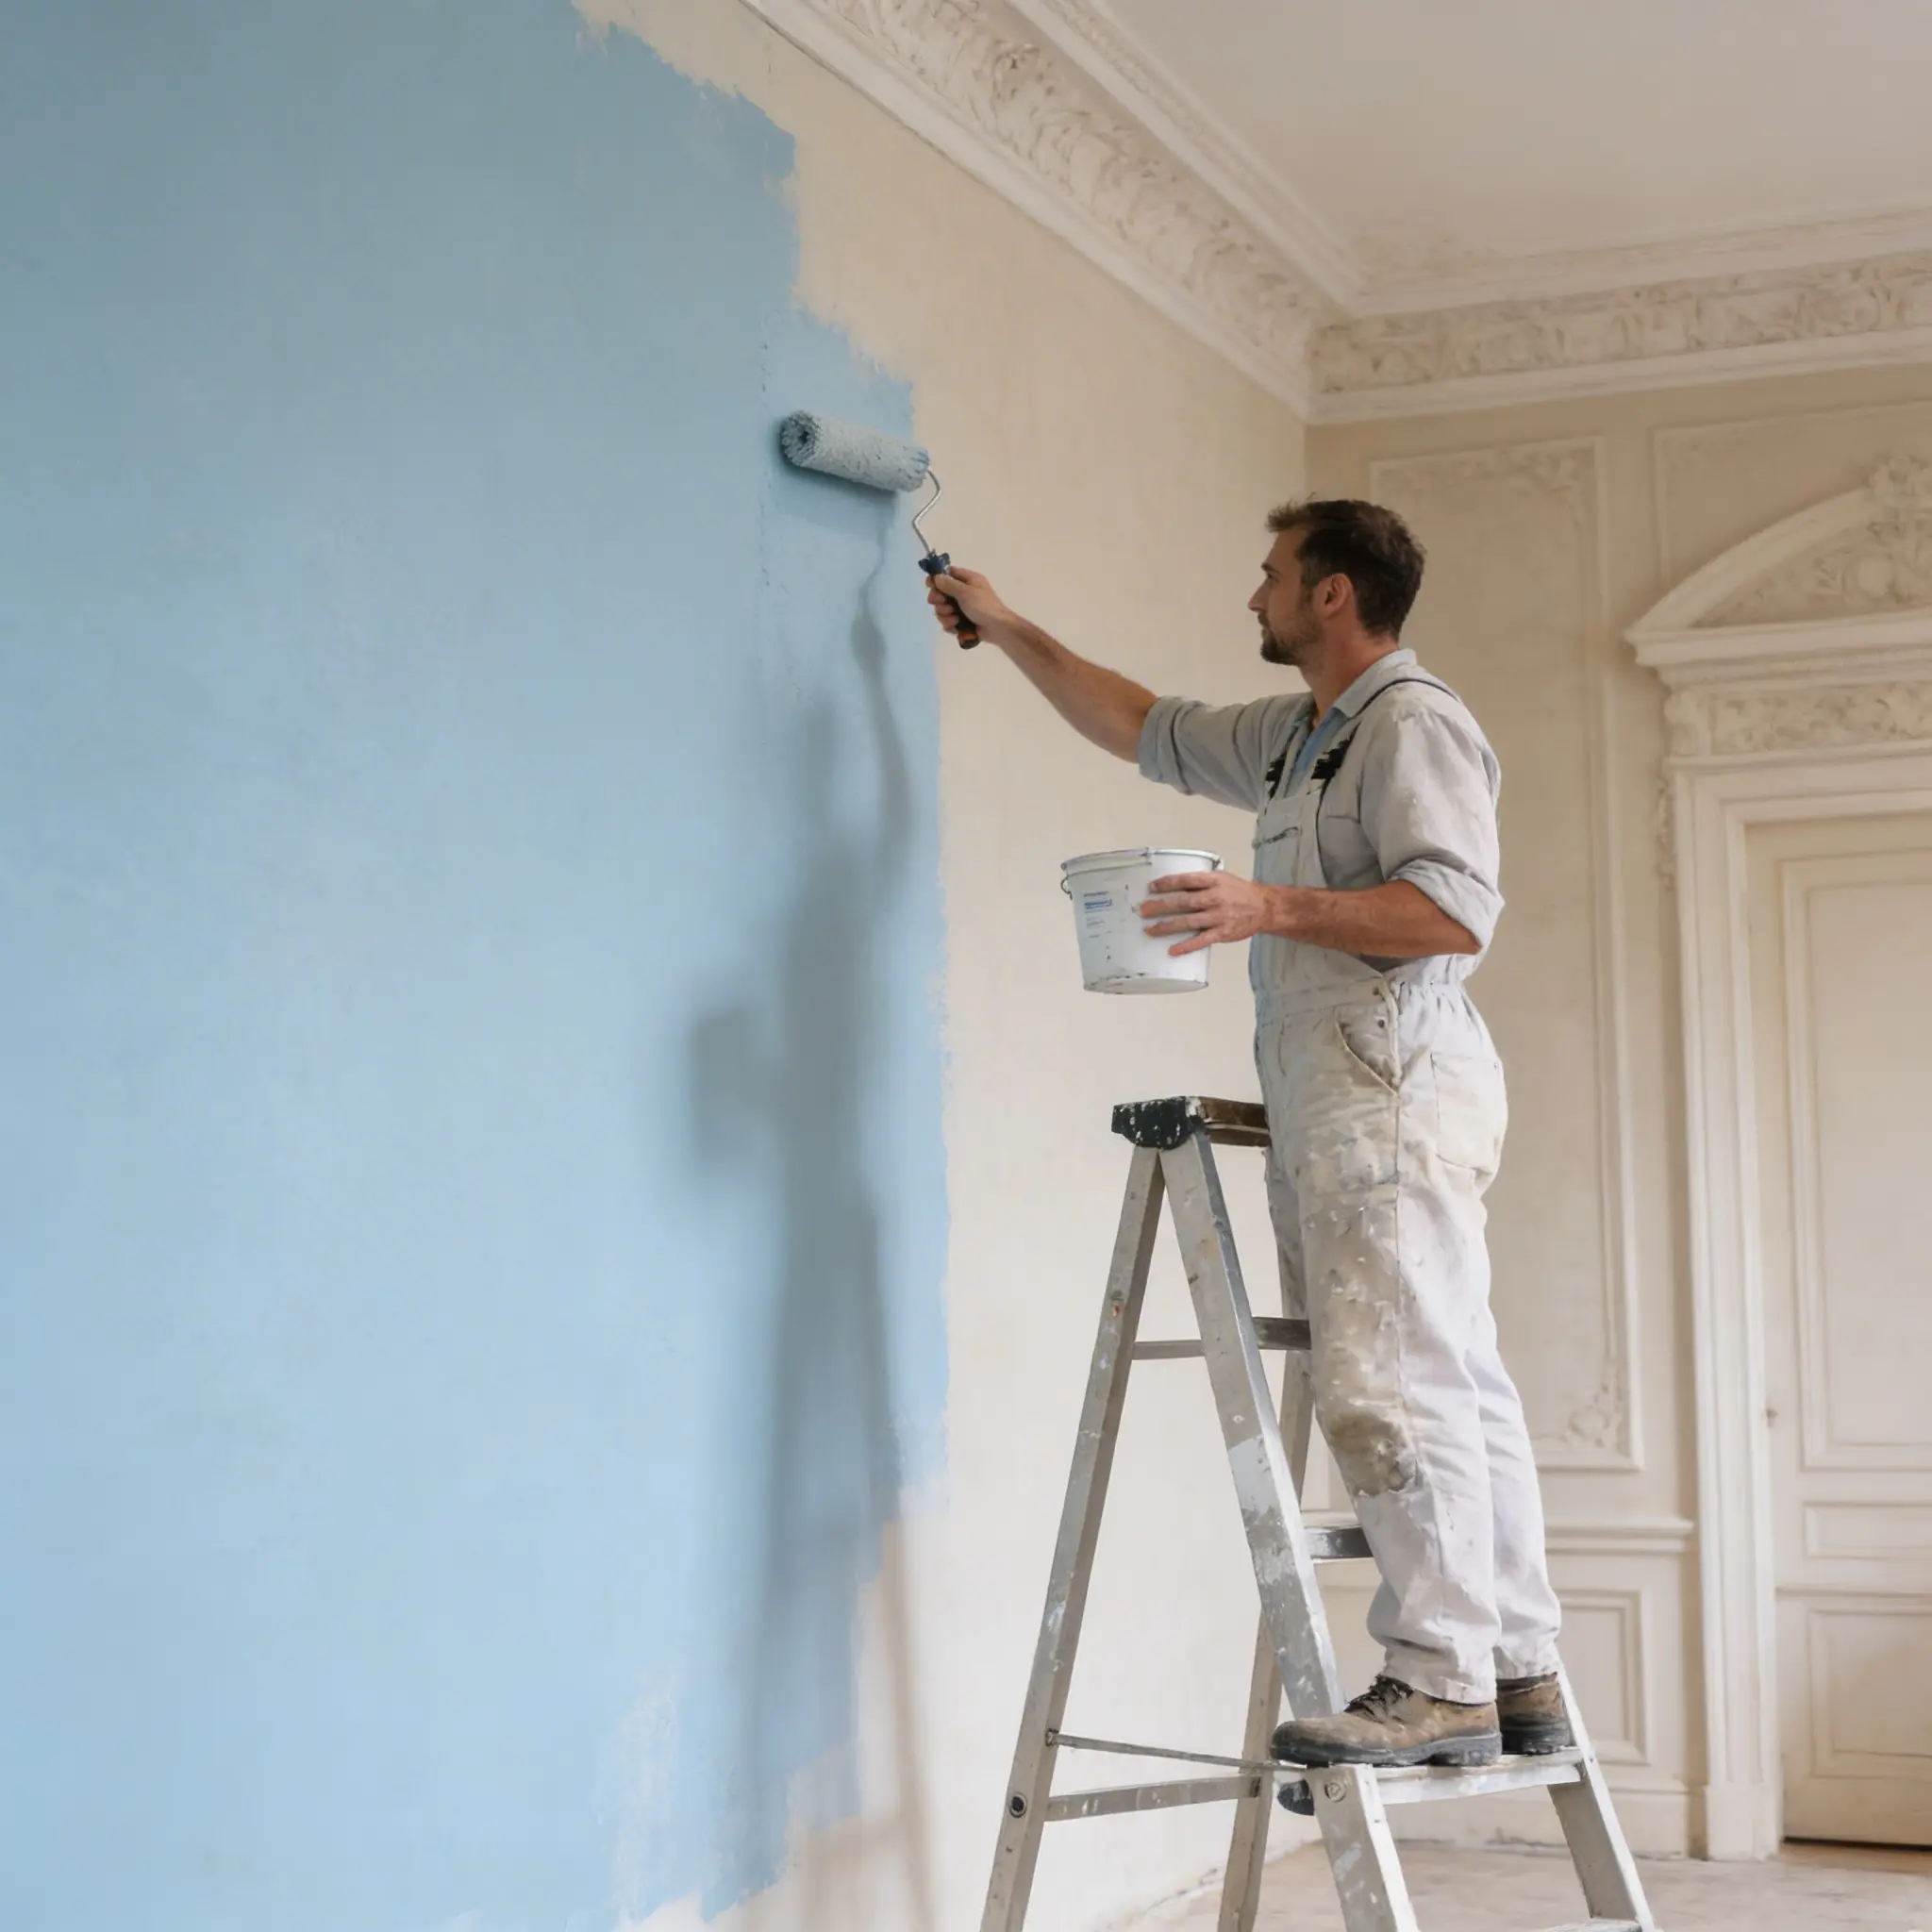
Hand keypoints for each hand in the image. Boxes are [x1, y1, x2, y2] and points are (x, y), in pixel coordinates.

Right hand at [926, 564, 1014, 645]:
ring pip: (942, 609)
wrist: (997, 629)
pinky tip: (956, 626)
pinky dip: (949, 624)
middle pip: (941, 592)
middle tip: (941, 603)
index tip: (929, 584)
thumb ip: (949, 584)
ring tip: (954, 618)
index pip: (948, 574)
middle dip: (938, 600)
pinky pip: (948, 621)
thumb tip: (937, 577)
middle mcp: (964, 592)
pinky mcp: (961, 622)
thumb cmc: (984, 606)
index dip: (937, 578)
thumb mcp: (966, 592)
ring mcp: (962, 608)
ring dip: (944, 614)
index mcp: (968, 580)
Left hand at [1140, 871, 1276, 955]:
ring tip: (1150, 930)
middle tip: (1143, 910)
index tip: (1151, 887)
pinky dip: (1186, 946)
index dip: (1168, 883)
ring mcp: (1218, 916)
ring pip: (1188, 921)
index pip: (1186, 880)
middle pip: (1183, 901)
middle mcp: (1215, 898)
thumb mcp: (1222, 878)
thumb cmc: (1240, 892)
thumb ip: (1201, 880)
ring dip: (1167, 926)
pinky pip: (1201, 941)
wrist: (1264, 907)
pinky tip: (1172, 950)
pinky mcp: (1222, 933)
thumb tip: (1175, 883)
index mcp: (1214, 881)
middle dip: (1161, 905)